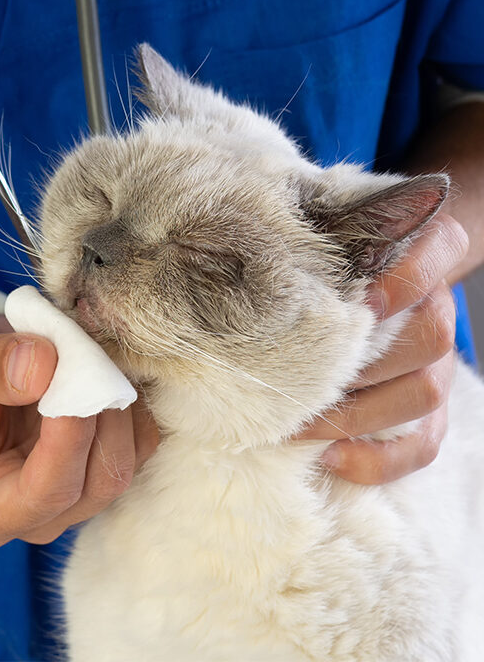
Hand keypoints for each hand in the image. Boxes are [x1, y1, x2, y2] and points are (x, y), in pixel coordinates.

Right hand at [0, 303, 157, 549]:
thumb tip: (44, 367)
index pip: (46, 492)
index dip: (70, 435)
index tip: (66, 371)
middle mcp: (33, 515)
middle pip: (99, 481)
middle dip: (100, 411)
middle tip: (81, 349)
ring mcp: (71, 492)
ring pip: (126, 459)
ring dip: (117, 400)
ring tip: (85, 351)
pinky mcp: (95, 461)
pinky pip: (139, 438)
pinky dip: (130, 398)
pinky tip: (99, 364)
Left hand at [296, 213, 468, 483]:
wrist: (368, 276)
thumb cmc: (332, 253)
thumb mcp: (325, 231)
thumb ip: (312, 234)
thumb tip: (250, 247)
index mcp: (424, 250)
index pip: (439, 251)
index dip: (406, 281)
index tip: (363, 301)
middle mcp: (437, 307)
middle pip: (429, 338)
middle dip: (360, 364)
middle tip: (294, 375)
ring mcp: (437, 361)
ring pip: (425, 392)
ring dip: (360, 414)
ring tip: (297, 423)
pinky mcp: (427, 405)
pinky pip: (423, 443)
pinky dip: (378, 459)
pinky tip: (329, 458)